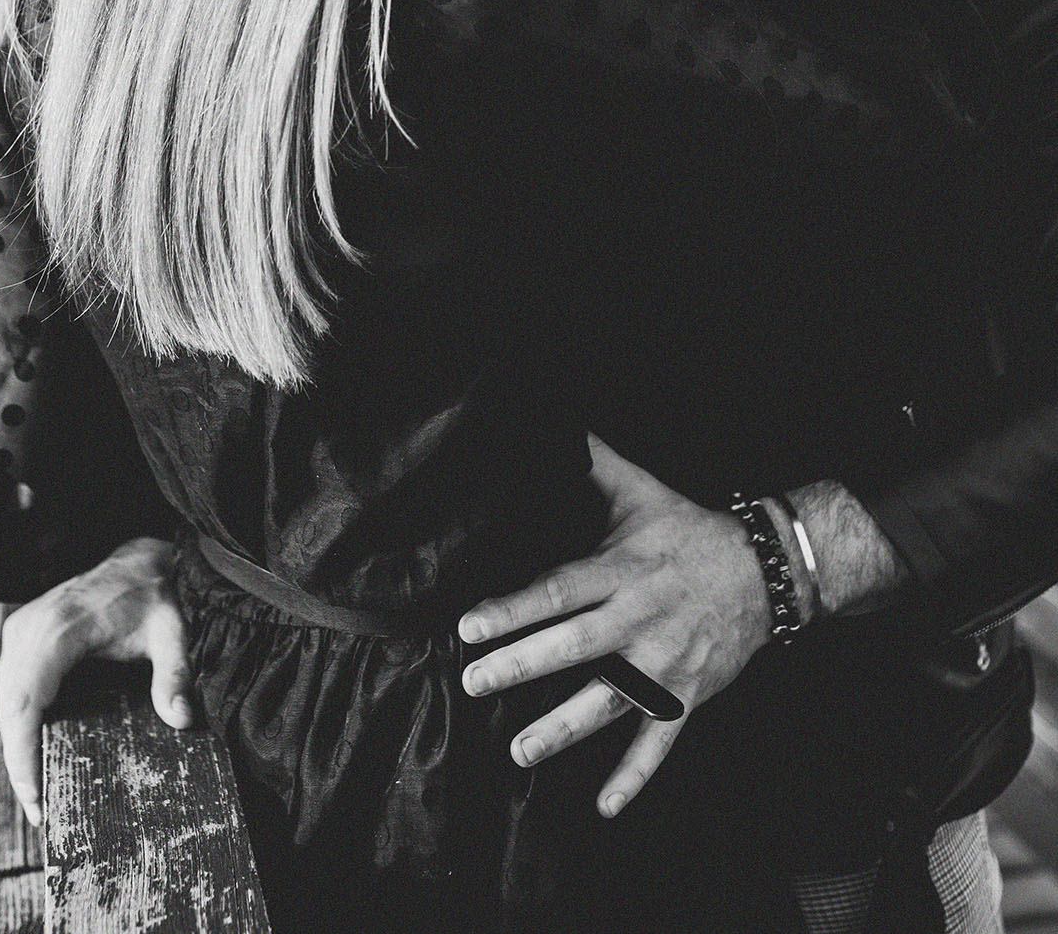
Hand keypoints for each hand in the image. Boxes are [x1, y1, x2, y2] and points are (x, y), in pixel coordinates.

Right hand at [0, 536, 192, 827]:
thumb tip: (182, 718)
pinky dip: (19, 722)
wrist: (140, 560)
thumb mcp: (172, 631)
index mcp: (62, 628)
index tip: (35, 795)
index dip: (23, 753)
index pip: (27, 700)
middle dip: (19, 764)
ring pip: (7, 700)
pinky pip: (12, 686)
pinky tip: (35, 754)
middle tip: (40, 810)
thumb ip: (176, 673)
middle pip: (10, 708)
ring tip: (37, 793)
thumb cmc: (154, 596)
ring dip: (16, 746)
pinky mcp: (24, 633)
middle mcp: (33, 626)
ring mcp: (23, 628)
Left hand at [456, 434, 770, 817]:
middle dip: (522, 665)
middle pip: (574, 645)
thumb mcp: (641, 491)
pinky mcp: (688, 695)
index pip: (558, 589)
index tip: (469, 624)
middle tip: (475, 683)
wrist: (766, 570)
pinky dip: (635, 776)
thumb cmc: (688, 531)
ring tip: (519, 751)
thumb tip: (553, 427)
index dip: (513, 607)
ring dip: (564, 727)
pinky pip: (660, 742)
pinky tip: (605, 807)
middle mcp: (639, 617)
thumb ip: (593, 464)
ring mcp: (665, 661)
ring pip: (610, 700)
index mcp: (621, 569)